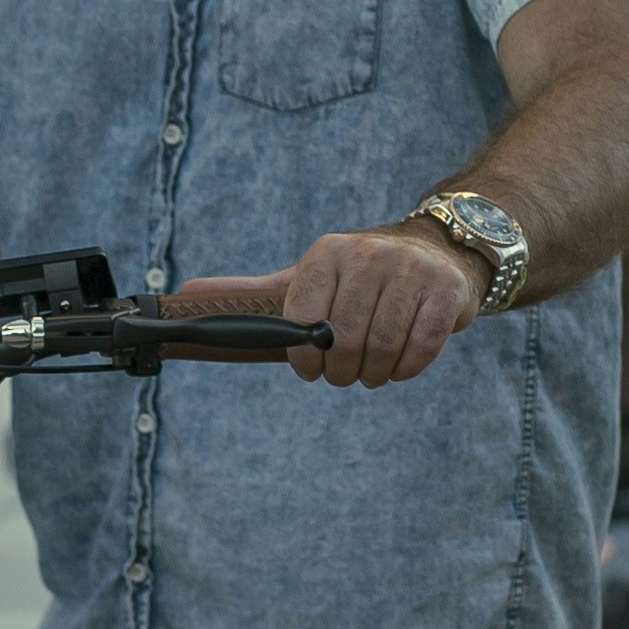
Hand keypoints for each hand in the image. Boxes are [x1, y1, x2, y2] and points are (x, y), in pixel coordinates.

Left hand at [169, 223, 488, 388]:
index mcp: (326, 254)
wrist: (436, 252)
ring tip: (373, 372)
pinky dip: (407, 369)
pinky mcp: (445, 291)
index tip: (309, 370)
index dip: (303, 358)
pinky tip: (401, 366)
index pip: (303, 320)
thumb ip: (252, 291)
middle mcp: (367, 256)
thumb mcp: (306, 276)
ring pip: (383, 348)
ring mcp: (409, 271)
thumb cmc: (358, 276)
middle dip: (342, 372)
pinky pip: (421, 348)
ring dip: (375, 374)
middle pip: (344, 341)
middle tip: (346, 375)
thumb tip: (184, 292)